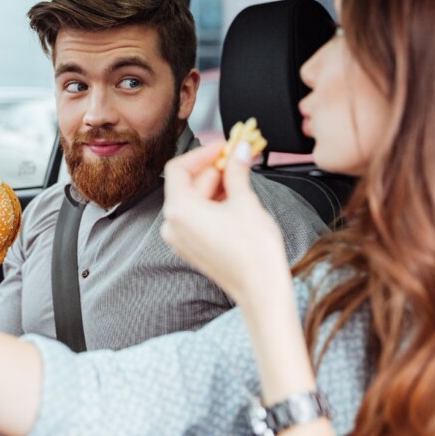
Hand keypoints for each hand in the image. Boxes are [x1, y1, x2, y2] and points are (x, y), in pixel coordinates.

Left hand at [161, 141, 289, 305]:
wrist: (261, 289)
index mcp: (178, 210)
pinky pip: (197, 215)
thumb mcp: (245, 201)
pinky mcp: (191, 246)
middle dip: (213, 168)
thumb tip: (238, 150)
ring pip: (193, 199)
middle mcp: (173, 224)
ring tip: (241, 175)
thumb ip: (237, 170)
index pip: (179, 167)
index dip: (202, 153)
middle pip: (187, 183)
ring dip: (215, 184)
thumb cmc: (252, 252)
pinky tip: (235, 196)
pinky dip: (213, 203)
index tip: (222, 146)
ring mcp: (181, 237)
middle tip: (237, 156)